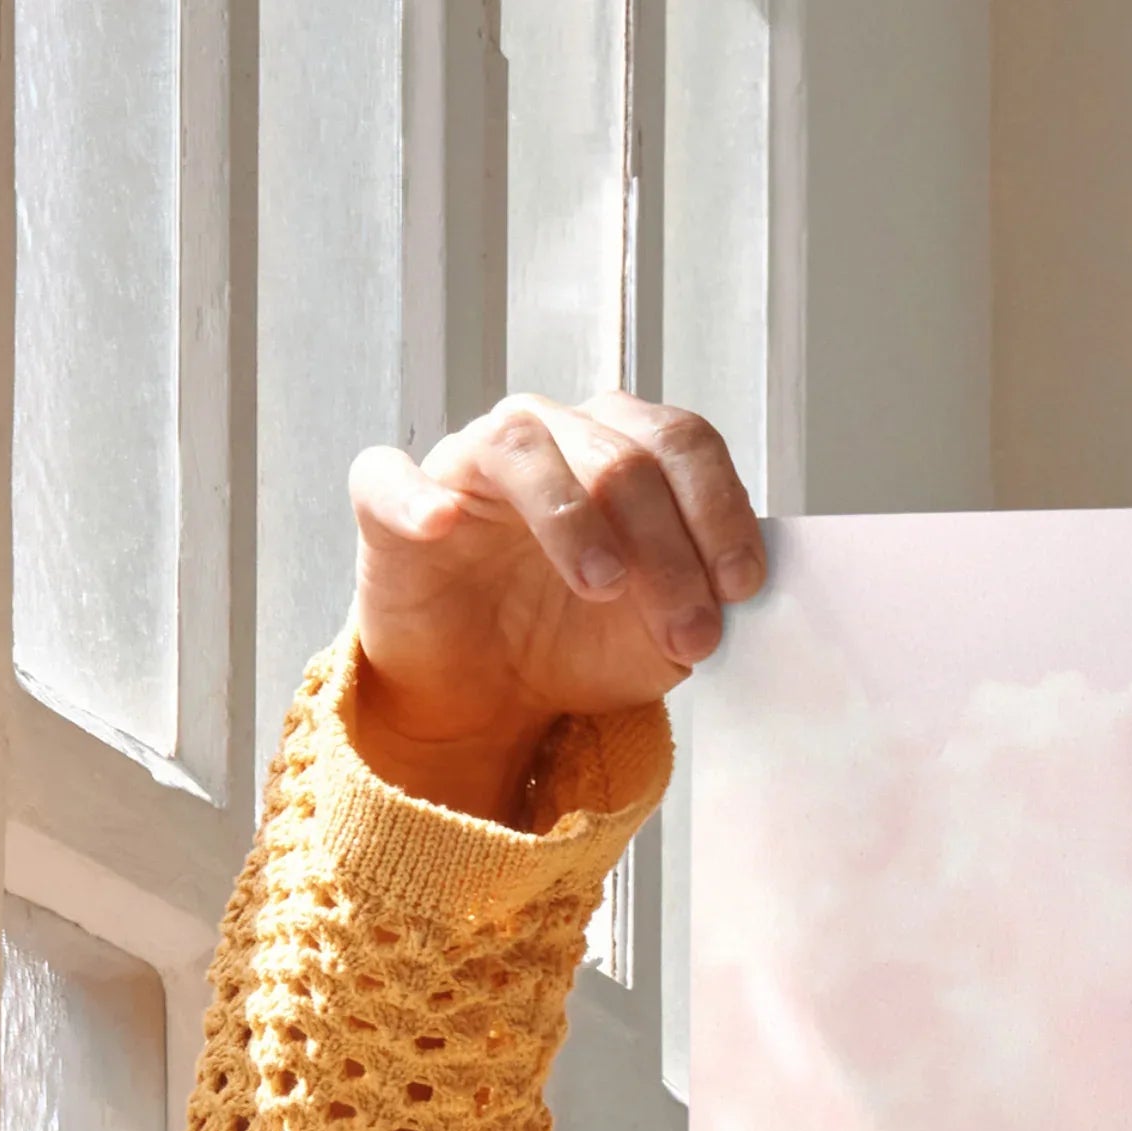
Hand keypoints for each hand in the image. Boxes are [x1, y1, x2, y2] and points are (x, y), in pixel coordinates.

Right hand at [345, 394, 764, 822]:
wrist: (491, 692)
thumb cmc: (578, 641)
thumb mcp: (662, 635)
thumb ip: (704, 602)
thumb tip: (741, 594)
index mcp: (623, 451)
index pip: (682, 444)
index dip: (719, 510)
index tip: (741, 586)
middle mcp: (550, 437)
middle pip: (619, 457)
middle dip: (668, 549)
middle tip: (689, 632)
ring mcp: (468, 463)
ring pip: (522, 447)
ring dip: (573, 517)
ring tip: (604, 586)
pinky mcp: (392, 504)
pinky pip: (389, 477)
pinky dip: (415, 496)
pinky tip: (442, 525)